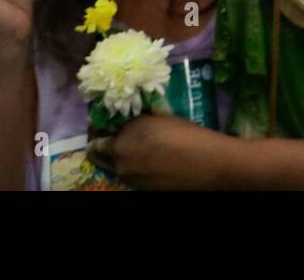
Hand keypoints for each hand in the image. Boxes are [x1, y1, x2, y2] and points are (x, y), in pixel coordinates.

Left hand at [89, 112, 212, 189]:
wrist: (207, 163)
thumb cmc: (187, 135)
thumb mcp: (163, 117)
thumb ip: (142, 118)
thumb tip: (134, 115)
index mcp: (123, 136)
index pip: (97, 132)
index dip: (100, 126)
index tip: (106, 122)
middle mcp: (119, 157)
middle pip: (96, 152)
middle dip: (100, 143)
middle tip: (112, 136)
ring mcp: (127, 176)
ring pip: (111, 164)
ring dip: (115, 155)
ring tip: (133, 148)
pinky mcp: (137, 188)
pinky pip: (126, 174)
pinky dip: (129, 167)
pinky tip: (145, 160)